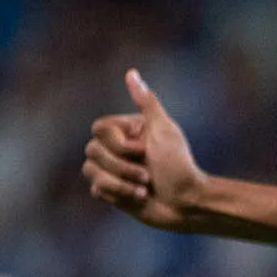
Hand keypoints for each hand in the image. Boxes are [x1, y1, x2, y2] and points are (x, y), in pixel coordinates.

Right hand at [84, 70, 207, 228]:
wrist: (186, 203)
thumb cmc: (179, 165)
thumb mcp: (164, 130)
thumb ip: (146, 103)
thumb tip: (131, 73)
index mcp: (126, 131)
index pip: (99, 129)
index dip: (118, 144)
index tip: (143, 151)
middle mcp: (116, 148)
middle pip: (92, 150)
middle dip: (122, 166)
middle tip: (148, 176)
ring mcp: (112, 170)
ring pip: (90, 170)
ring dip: (120, 182)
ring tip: (144, 189)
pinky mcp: (111, 191)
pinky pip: (97, 189)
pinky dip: (118, 194)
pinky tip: (139, 198)